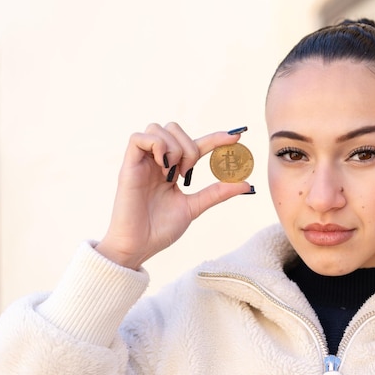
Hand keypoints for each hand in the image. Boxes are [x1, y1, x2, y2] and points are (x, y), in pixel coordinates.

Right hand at [96, 122, 251, 269]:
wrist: (138, 246)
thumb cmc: (160, 230)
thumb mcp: (194, 207)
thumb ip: (217, 193)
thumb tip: (246, 183)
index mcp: (172, 169)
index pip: (195, 144)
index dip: (215, 137)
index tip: (237, 136)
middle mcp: (157, 161)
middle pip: (174, 128)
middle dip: (190, 146)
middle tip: (188, 173)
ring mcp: (142, 162)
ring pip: (158, 128)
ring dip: (173, 147)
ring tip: (173, 173)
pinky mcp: (128, 166)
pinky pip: (137, 138)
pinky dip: (156, 145)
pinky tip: (163, 166)